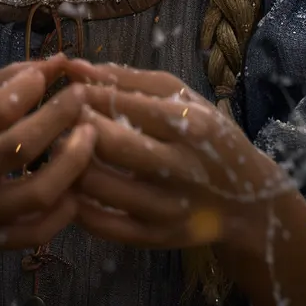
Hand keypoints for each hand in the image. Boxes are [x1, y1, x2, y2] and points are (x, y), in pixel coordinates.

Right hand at [0, 55, 94, 260]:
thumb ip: (2, 83)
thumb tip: (55, 63)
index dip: (30, 88)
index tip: (47, 74)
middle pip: (21, 148)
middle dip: (61, 116)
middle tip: (81, 96)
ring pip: (38, 193)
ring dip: (73, 161)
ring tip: (89, 135)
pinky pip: (39, 231)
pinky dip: (65, 207)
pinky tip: (74, 182)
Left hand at [61, 61, 288, 249]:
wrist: (247, 201)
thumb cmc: (206, 135)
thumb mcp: (180, 97)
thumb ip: (126, 79)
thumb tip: (74, 66)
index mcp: (190, 125)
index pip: (124, 104)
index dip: (85, 95)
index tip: (68, 92)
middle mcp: (181, 168)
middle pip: (111, 144)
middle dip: (75, 127)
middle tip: (59, 121)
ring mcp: (167, 208)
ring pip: (98, 187)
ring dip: (68, 164)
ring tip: (59, 150)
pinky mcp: (154, 239)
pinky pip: (100, 223)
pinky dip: (76, 203)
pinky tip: (72, 185)